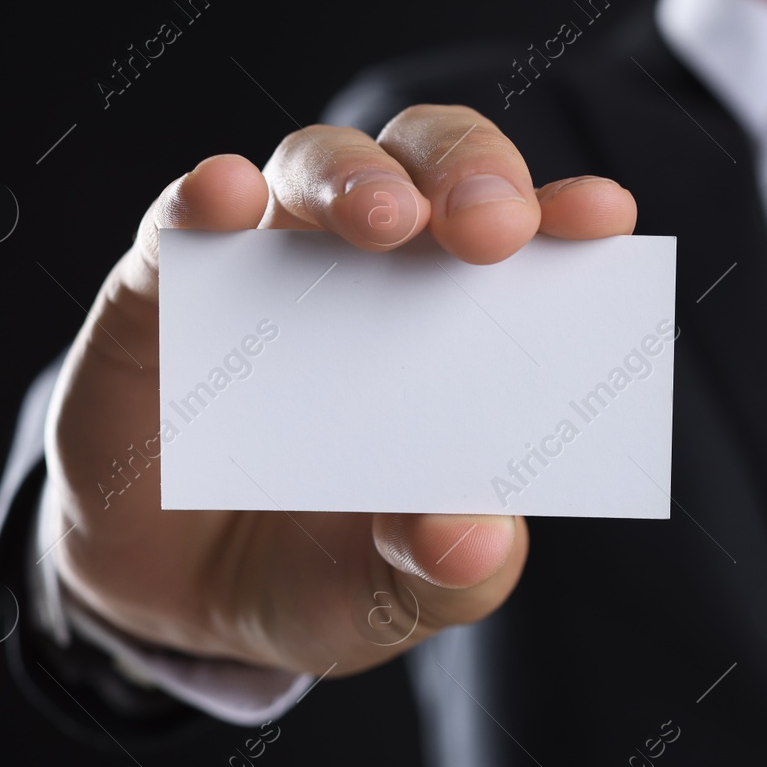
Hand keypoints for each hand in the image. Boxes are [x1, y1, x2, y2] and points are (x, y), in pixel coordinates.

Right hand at [43, 105, 636, 675]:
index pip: (525, 239)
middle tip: (489, 229)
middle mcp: (374, 269)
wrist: (175, 601)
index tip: (603, 217)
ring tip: (381, 222)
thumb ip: (446, 574)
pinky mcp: (163, 285)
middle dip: (468, 176)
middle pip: (430, 166)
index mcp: (461, 325)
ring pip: (316, 165)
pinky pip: (180, 222)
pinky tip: (227, 199)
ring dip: (354, 177)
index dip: (565, 215)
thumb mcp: (392, 599)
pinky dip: (206, 200)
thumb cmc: (319, 571)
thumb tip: (475, 538)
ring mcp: (269, 263)